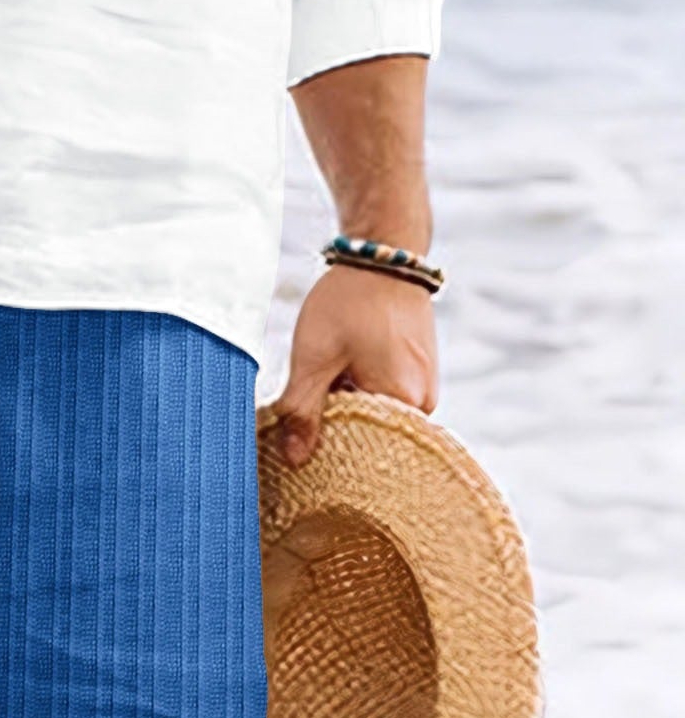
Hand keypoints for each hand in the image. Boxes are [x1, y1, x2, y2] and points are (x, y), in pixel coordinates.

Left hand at [274, 264, 438, 467]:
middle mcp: (424, 402)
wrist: (382, 256)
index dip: (328, 455)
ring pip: (374, 419)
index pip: (364, 454)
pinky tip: (334, 383)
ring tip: (319, 394)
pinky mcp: (416, 375)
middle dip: (335, 434)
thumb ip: (301, 411)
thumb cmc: (349, 302)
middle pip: (370, 438)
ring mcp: (423, 388)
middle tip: (300, 422)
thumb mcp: (313, 358)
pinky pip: (382, 400)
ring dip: (344, 412)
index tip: (297, 452)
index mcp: (405, 402)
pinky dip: (356, 397)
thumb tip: (293, 460)